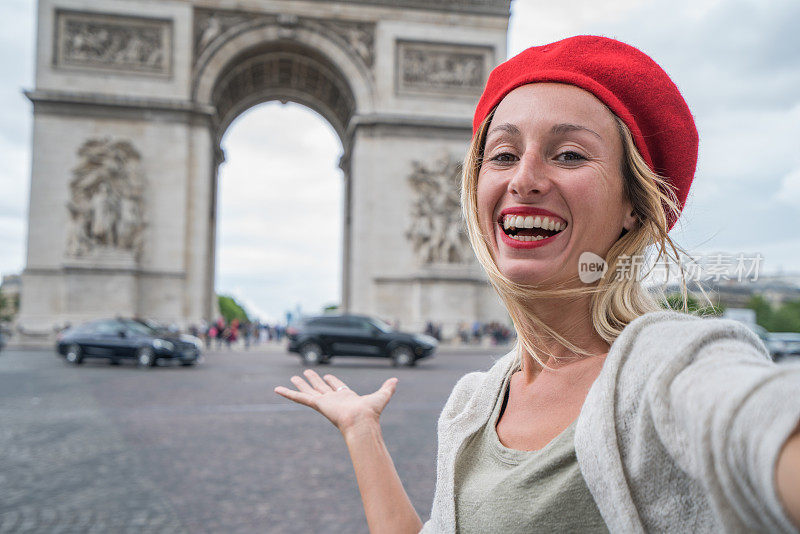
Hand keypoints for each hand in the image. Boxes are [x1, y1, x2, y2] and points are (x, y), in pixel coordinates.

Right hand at [274, 369, 397, 433]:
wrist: (362, 423)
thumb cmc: (371, 413)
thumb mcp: (381, 396)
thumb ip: (388, 388)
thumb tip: (396, 380)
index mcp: (346, 397)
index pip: (337, 387)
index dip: (332, 381)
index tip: (327, 375)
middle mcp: (333, 399)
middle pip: (320, 387)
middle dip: (314, 380)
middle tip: (306, 373)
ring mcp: (324, 402)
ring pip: (309, 390)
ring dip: (301, 384)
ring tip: (293, 376)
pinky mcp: (317, 404)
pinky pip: (299, 397)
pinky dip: (288, 393)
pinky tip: (277, 389)